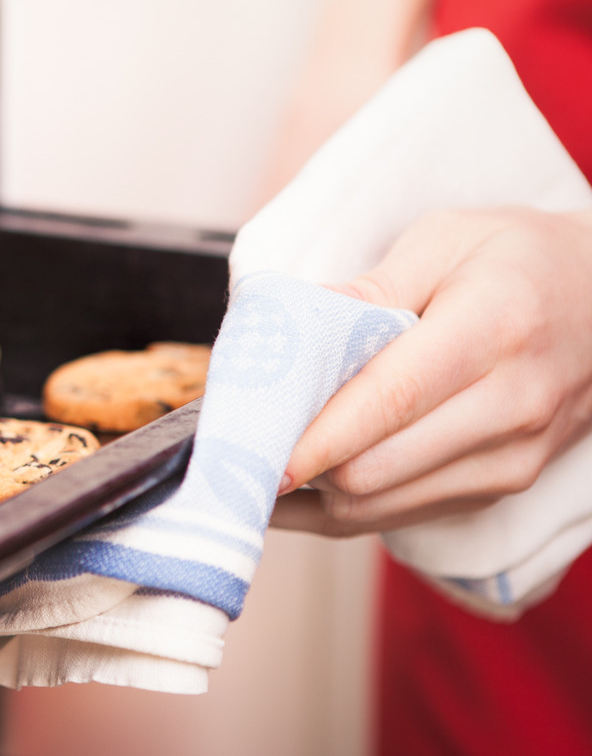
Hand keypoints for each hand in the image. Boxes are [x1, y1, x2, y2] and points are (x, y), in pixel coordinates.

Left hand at [271, 206, 591, 535]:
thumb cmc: (519, 259)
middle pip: (376, 469)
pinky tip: (300, 482)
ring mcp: (512, 459)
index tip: (252, 450)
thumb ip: (371, 287)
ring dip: (312, 496)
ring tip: (257, 465)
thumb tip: (296, 332)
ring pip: (382, 507)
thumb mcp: (447, 238)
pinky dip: (341, 507)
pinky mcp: (501, 488)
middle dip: (298, 466)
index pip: (390, 401)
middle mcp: (512, 406)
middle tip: (237, 448)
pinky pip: (400, 516)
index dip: (316, 436)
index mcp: (495, 330)